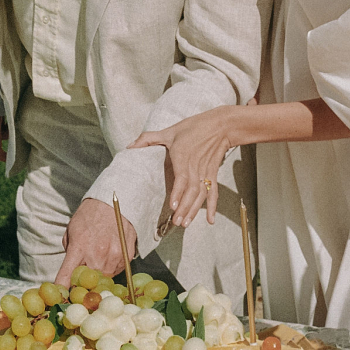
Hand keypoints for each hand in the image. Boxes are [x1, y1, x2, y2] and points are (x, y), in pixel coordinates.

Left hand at [55, 198, 135, 287]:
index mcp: (79, 247)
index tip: (60, 295)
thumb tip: (70, 270)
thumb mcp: (72, 230)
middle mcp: (97, 254)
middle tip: (85, 270)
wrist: (112, 202)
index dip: (62, 287)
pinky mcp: (127, 256)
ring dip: (101, 272)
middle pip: (88, 281)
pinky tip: (111, 252)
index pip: (67, 275)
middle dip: (85, 279)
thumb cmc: (89, 215)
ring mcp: (114, 256)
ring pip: (105, 278)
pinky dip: (113, 266)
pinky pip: (118, 270)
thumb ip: (70, 252)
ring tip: (100, 256)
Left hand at [129, 106, 240, 226]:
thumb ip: (148, 139)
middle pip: (192, 190)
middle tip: (177, 222)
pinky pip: (213, 192)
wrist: (220, 125)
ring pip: (201, 194)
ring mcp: (205, 171)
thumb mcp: (170, 131)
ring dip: (194, 210)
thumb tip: (130, 146)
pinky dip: (213, 206)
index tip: (172, 206)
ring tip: (185, 223)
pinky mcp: (213, 174)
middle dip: (184, 207)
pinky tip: (210, 220)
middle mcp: (195, 166)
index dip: (178, 192)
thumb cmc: (193, 127)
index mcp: (183, 157)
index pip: (182, 178)